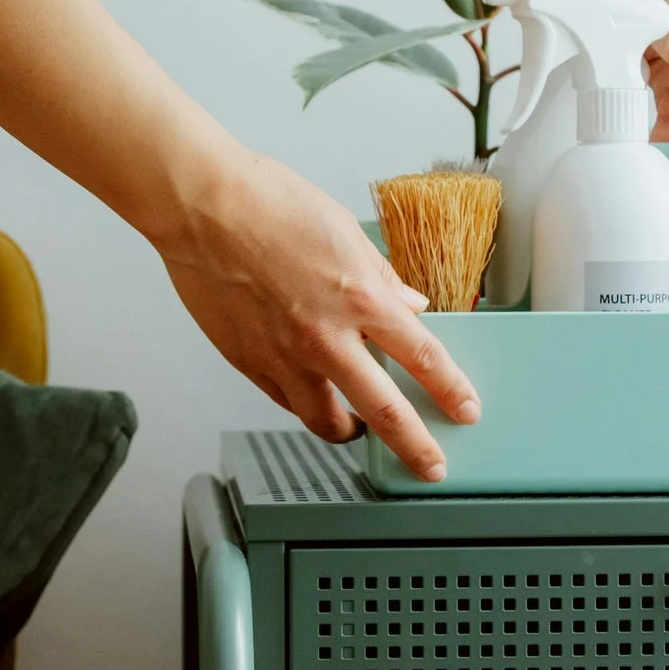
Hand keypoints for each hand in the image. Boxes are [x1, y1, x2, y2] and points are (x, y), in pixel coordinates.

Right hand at [152, 150, 477, 480]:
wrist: (202, 207)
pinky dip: (303, 404)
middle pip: (385, 411)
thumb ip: (380, 276)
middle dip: (416, 447)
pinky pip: (285, 402)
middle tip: (431, 466)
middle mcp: (326, 336)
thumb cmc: (267, 203)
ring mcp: (284, 356)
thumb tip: (407, 302)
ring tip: (359, 431)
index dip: (451, 390)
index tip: (466, 409)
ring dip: (351, 433)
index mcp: (360, 297)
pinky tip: (309, 395)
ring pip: (326, 422)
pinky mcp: (248, 362)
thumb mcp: (343, 231)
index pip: (422, 357)